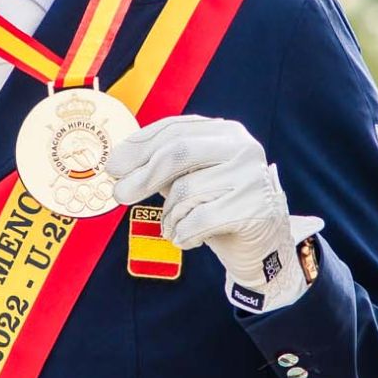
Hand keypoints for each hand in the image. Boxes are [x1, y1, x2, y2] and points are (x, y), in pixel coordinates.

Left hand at [106, 115, 322, 310]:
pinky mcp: (254, 208)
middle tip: (119, 194)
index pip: (175, 129)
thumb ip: (163, 168)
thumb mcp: (192, 181)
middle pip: (178, 152)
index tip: (114, 165)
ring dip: (169, 216)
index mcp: (226, 132)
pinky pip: (199, 220)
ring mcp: (251, 176)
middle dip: (142, 176)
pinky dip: (184, 234)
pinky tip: (188, 239)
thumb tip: (120, 165)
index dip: (139, 146)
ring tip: (173, 228)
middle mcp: (242, 147)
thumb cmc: (221, 210)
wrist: (263, 247)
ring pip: (185, 190)